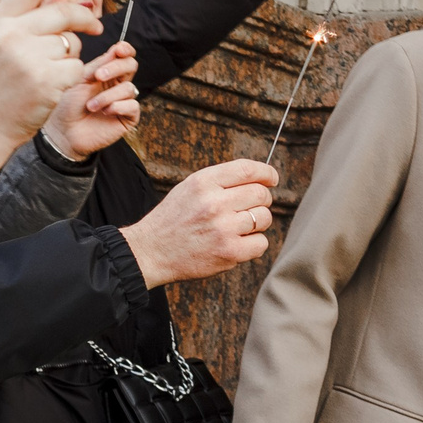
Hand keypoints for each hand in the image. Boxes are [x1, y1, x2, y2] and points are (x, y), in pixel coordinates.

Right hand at [0, 0, 99, 183]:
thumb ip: (24, 13)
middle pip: (63, 12)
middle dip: (84, 17)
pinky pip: (76, 67)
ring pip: (71, 43)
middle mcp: (10, 35)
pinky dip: (71, 77)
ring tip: (47, 71)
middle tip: (95, 25)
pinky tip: (52, 87)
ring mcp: (28, 58)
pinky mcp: (46, 81)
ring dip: (69, 55)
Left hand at [45, 44, 142, 158]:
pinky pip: (133, 106)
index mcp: (106, 73)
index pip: (123, 56)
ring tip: (91, 106)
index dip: (125, 50)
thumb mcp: (80, 80)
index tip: (118, 50)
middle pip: (131, 66)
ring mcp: (123, 101)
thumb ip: (98, 65)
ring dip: (108, 96)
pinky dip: (118, 107)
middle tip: (98, 76)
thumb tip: (116, 49)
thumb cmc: (68, 105)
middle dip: (116, 68)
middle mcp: (117, 85)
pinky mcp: (128, 118)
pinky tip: (105, 112)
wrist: (63, 131)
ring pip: (129, 88)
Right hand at [121, 159, 279, 284]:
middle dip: (262, 200)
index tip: (272, 179)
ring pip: (264, 218)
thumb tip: (260, 179)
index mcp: (204, 182)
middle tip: (251, 207)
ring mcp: (223, 229)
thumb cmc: (173, 219)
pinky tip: (238, 243)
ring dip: (258, 222)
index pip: (248, 170)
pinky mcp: (228, 252)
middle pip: (261, 194)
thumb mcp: (190, 188)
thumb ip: (221, 181)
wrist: (150, 251)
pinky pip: (261, 243)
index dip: (266, 173)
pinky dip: (254, 244)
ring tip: (239, 227)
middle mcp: (214, 203)